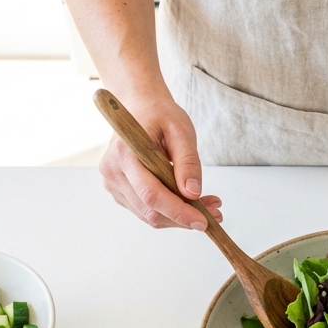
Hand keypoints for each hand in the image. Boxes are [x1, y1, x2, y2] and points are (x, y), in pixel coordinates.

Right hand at [98, 94, 221, 228]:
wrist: (140, 107)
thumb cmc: (160, 114)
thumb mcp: (181, 131)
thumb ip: (188, 162)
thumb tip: (193, 193)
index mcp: (124, 154)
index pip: (151, 194)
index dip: (178, 211)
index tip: (203, 221)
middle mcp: (113, 172)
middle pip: (150, 210)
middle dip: (183, 217)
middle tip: (215, 214)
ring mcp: (113, 183)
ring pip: (148, 215)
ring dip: (179, 217)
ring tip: (208, 207)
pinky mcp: (119, 190)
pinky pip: (145, 210)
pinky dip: (169, 211)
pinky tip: (189, 202)